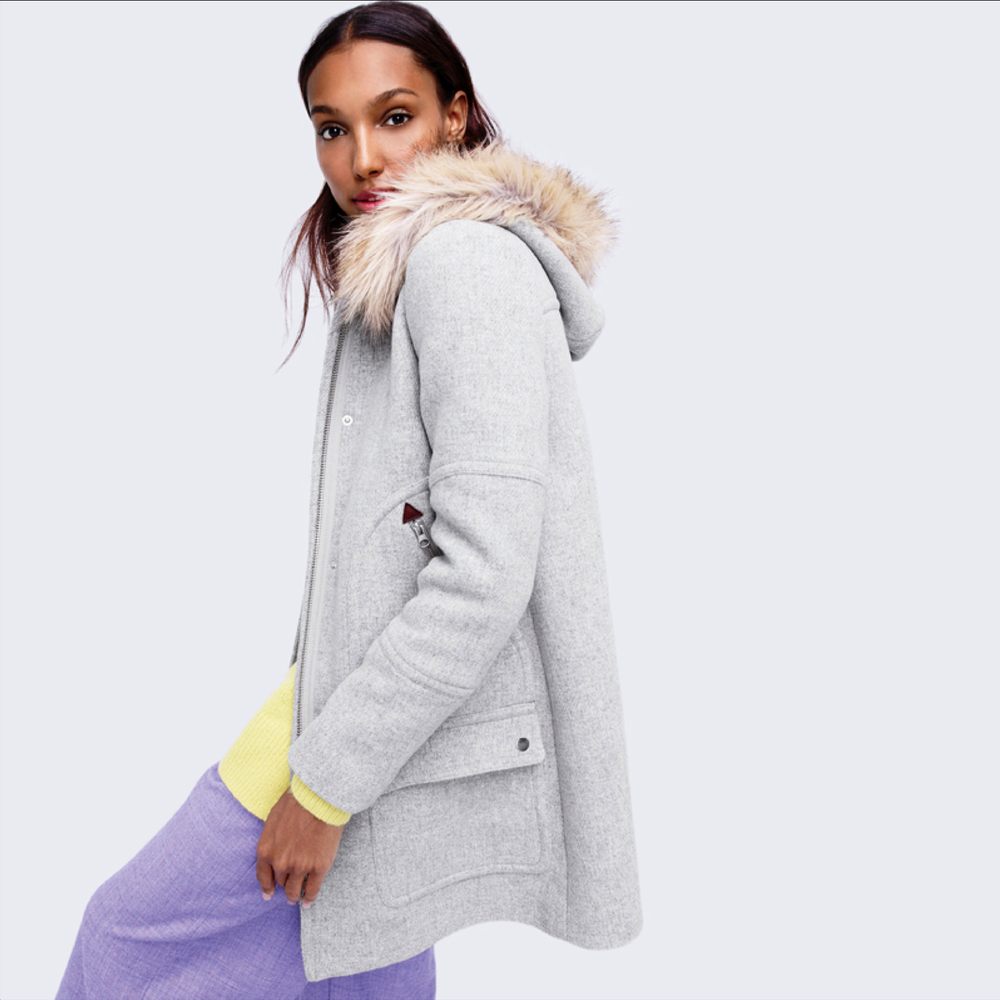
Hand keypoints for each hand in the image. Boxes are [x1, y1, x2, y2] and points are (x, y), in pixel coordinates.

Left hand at [256, 787, 343, 907]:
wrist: (318, 799)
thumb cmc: (296, 803)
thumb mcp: (273, 820)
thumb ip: (271, 839)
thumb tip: (274, 847)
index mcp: (266, 851)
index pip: (263, 876)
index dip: (267, 887)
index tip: (269, 894)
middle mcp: (280, 863)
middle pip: (281, 883)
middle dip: (285, 885)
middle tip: (289, 889)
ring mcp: (300, 867)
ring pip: (295, 890)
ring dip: (295, 896)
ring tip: (298, 898)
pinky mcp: (319, 867)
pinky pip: (313, 889)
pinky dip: (310, 897)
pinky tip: (308, 901)